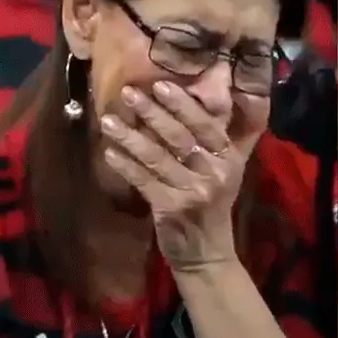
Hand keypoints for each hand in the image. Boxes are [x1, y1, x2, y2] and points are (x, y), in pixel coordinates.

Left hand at [100, 83, 266, 272]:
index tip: (160, 84)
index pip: (206, 125)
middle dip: (152, 113)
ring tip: (108, 120)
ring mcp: (193, 191)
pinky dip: (125, 165)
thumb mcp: (229, 170)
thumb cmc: (213, 204)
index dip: (183, 104)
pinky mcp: (171, 208)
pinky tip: (109, 152)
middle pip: (180, 137)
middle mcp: (215, 172)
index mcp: (230, 158)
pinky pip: (144, 180)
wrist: (207, 252)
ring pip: (157, 157)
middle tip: (129, 93)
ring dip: (131, 137)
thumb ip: (225, 138)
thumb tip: (215, 95)